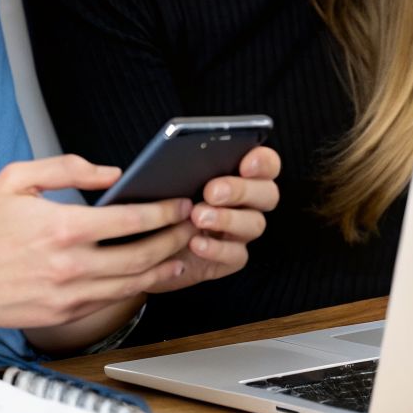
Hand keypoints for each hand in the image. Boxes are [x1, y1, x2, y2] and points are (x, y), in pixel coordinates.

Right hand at [0, 154, 196, 327]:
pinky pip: (109, 301)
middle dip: (175, 239)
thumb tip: (112, 172)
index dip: (165, 213)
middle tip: (192, 226)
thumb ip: (68, 168)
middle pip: (142, 256)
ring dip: (163, 268)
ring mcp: (67, 294)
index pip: (132, 221)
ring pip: (132, 285)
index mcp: (63, 228)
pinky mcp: (62, 315)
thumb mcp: (17, 178)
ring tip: (181, 253)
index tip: (181, 204)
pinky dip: (133, 289)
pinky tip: (146, 276)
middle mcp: (70, 265)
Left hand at [146, 145, 282, 293]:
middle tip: (212, 192)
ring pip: (255, 224)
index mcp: (241, 175)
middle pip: (268, 194)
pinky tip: (195, 242)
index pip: (268, 164)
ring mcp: (242, 232)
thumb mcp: (169, 180)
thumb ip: (186, 166)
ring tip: (197, 217)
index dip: (263, 163)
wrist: (144, 244)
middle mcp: (249, 203)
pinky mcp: (231, 258)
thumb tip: (187, 155)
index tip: (246, 164)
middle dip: (242, 191)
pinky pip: (236, 255)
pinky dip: (216, 248)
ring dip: (228, 219)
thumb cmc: (162, 202)